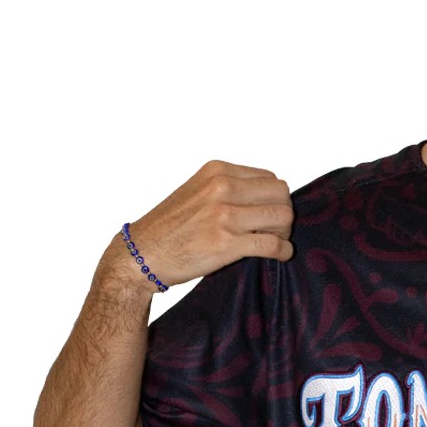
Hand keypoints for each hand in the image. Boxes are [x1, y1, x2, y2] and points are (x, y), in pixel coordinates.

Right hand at [110, 159, 294, 290]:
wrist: (142, 253)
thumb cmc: (170, 226)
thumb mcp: (198, 191)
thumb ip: (229, 188)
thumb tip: (270, 198)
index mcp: (217, 171)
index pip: (270, 178)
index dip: (275, 198)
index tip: (269, 214)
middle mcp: (221, 187)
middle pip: (281, 194)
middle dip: (284, 213)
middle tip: (277, 230)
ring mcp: (224, 215)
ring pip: (282, 217)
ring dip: (285, 232)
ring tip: (276, 242)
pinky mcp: (226, 243)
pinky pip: (273, 244)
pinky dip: (283, 251)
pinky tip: (280, 256)